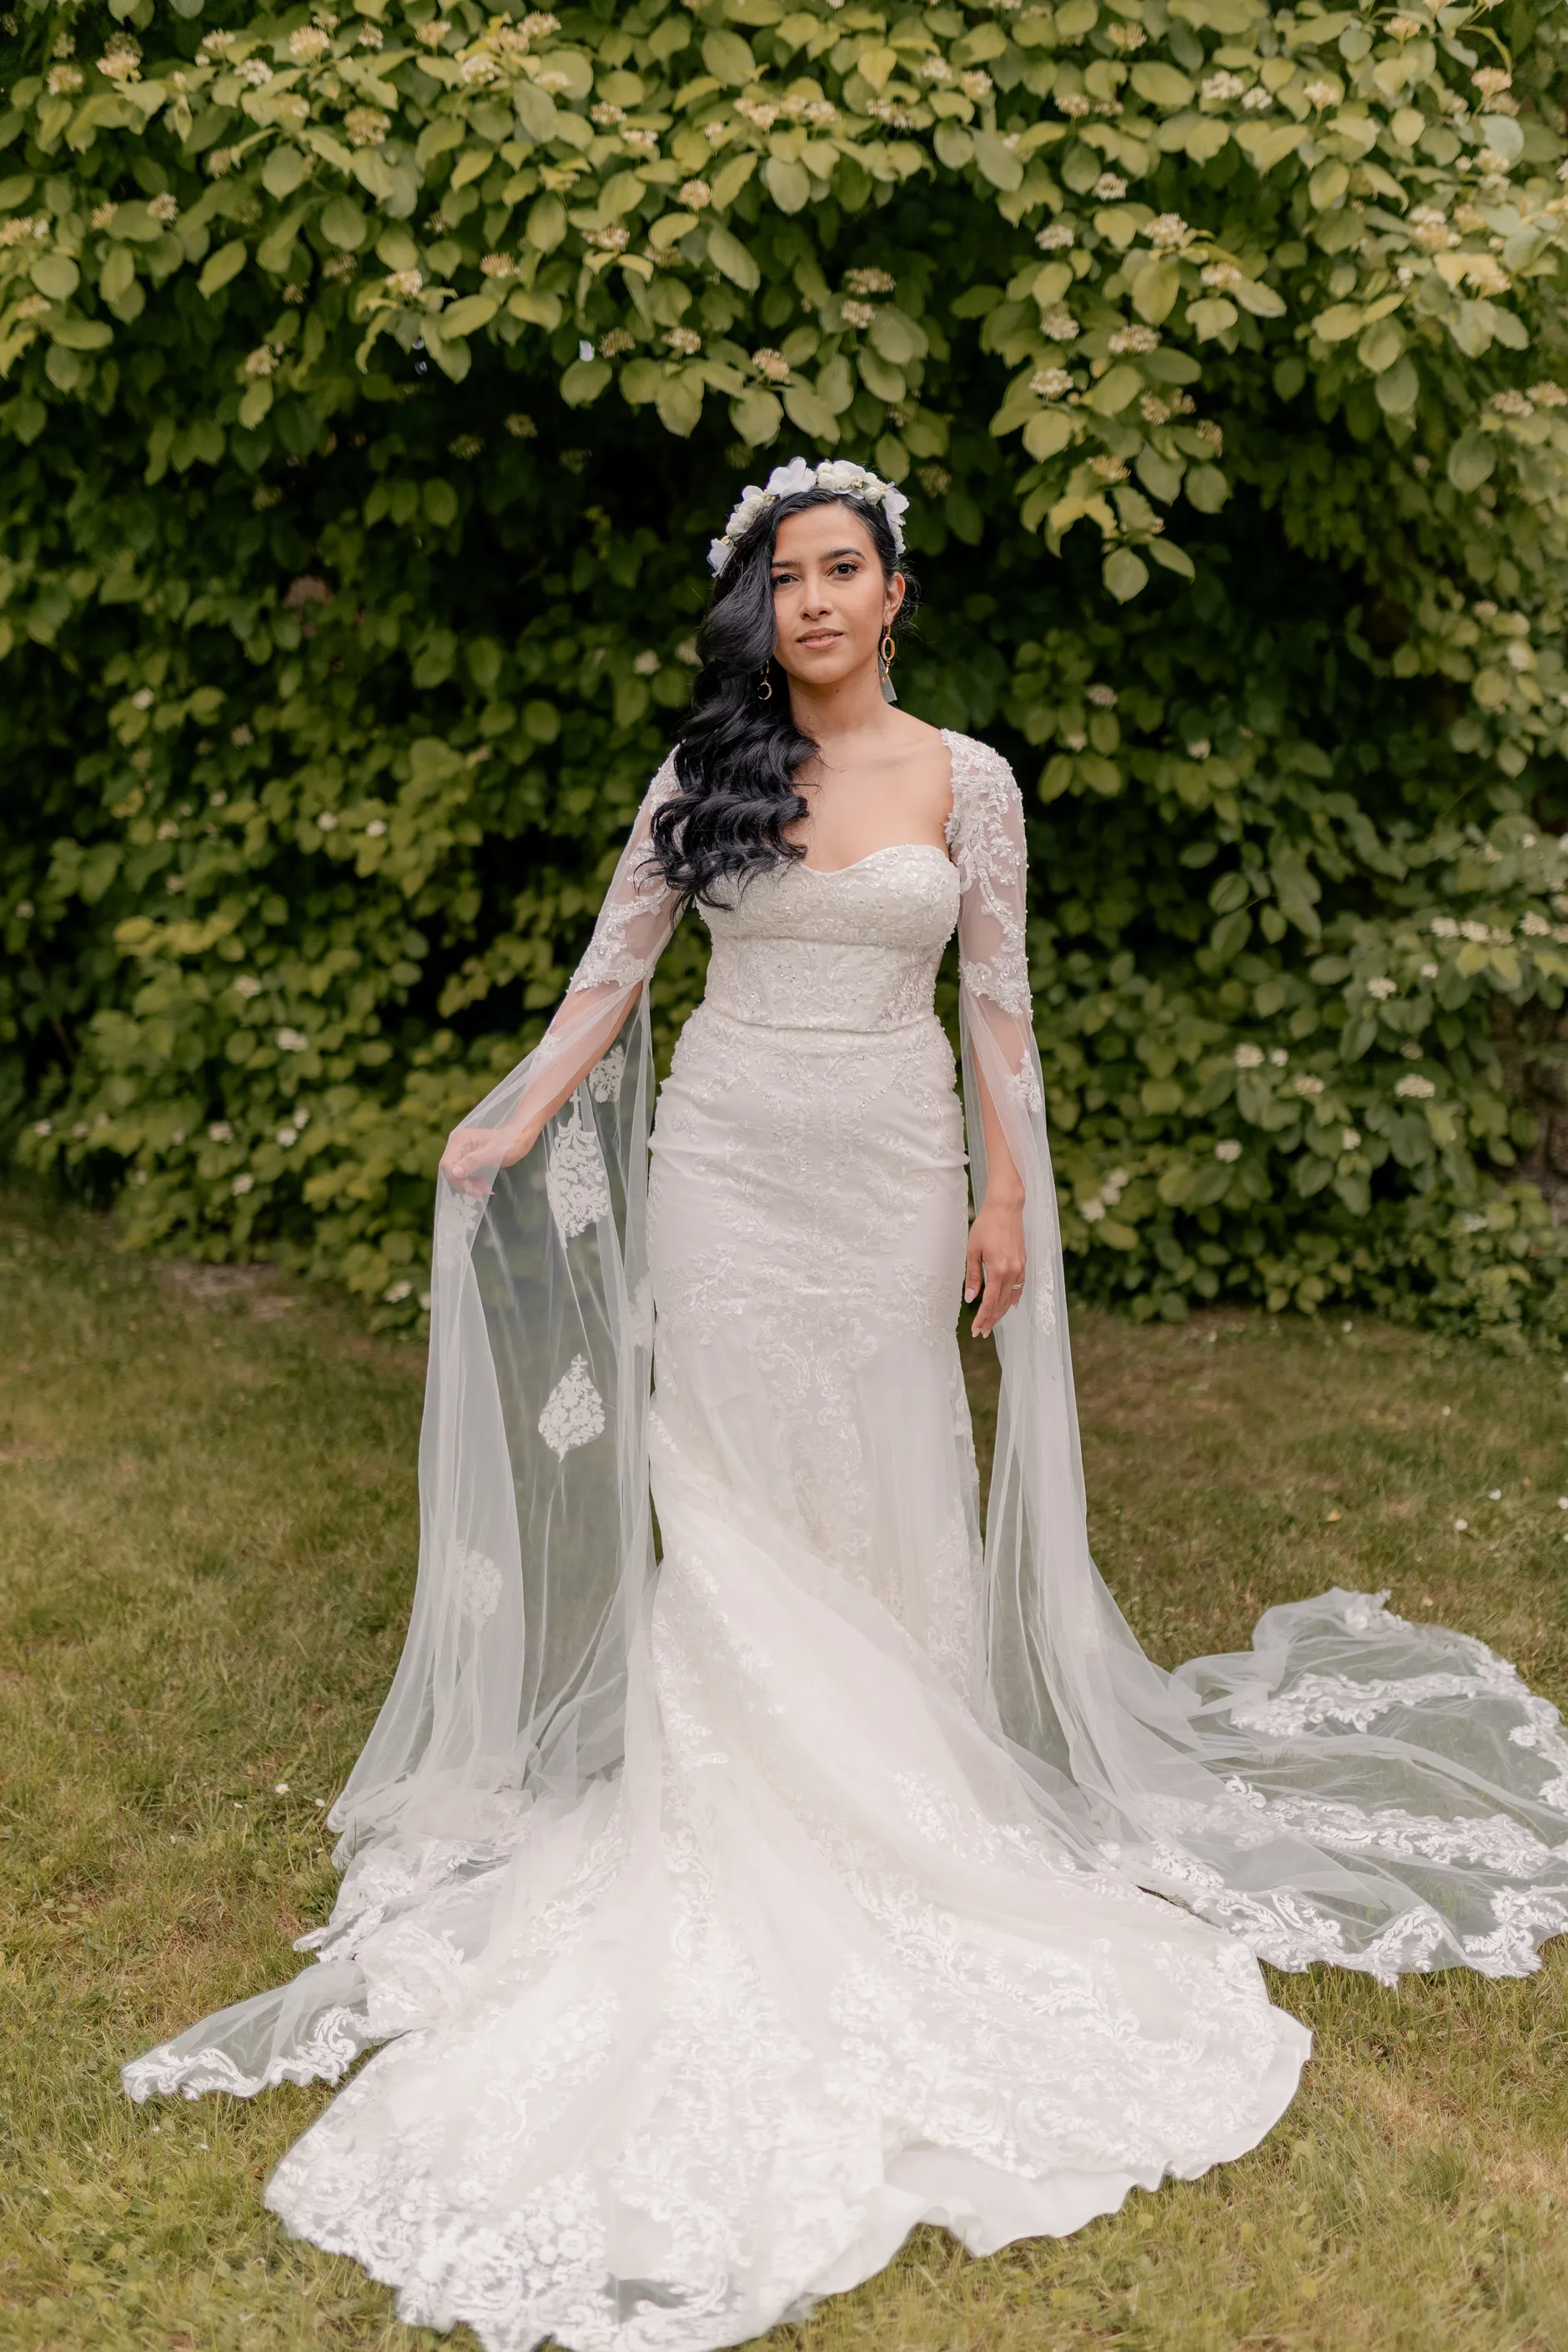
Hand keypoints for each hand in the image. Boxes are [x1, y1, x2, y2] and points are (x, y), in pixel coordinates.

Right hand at [439, 1121, 536, 1197]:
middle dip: (464, 1184)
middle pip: (450, 1170)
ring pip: (456, 1174)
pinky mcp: (466, 1157)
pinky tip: (484, 1186)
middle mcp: (456, 1143)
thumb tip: (455, 1173)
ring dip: (469, 1185)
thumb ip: (472, 1162)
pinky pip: (463, 1173)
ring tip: (486, 1190)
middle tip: (481, 1194)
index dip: (456, 1180)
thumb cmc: (509, 1144)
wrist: (519, 1138)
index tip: (472, 1190)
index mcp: (460, 1139)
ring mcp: (460, 1150)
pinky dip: (472, 1182)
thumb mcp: (492, 1154)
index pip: (447, 1164)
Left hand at [965, 1192, 1025, 1339]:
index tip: (975, 1330)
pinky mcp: (1023, 1263)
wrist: (1006, 1208)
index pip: (989, 1302)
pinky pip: (1019, 1287)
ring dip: (1001, 1312)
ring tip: (992, 1324)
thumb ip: (973, 1276)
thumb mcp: (973, 1251)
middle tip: (982, 1333)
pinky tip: (1009, 1306)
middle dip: (991, 1320)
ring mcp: (1020, 1268)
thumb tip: (970, 1298)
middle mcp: (1012, 1272)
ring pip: (1011, 1298)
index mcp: (998, 1270)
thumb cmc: (986, 1226)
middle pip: (1001, 1304)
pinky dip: (1013, 1299)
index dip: (982, 1318)